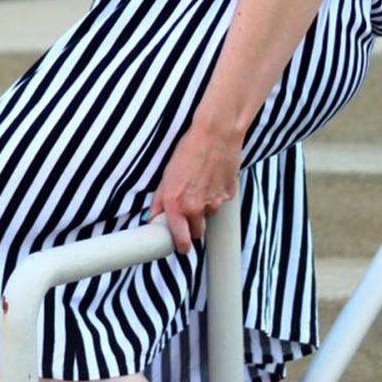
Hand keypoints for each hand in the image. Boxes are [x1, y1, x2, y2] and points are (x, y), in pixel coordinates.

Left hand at [147, 123, 242, 254]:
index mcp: (176, 205)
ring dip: (205, 207)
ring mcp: (214, 203)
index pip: (180, 240)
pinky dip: (217, 195)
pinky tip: (212, 178)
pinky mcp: (228, 195)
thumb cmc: (189, 150)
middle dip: (193, 226)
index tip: (180, 247)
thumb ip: (160, 200)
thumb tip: (153, 217)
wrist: (216, 135)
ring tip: (200, 184)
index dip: (180, 246)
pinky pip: (221, 202)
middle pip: (197, 232)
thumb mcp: (167, 175)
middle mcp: (196, 208)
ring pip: (209, 215)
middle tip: (189, 209)